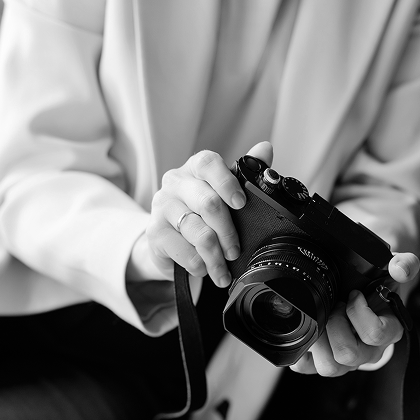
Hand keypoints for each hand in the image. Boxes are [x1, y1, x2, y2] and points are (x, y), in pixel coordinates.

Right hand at [126, 141, 273, 284]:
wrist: (167, 243)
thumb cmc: (200, 214)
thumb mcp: (222, 194)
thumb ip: (244, 172)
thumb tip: (265, 148)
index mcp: (195, 168)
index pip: (208, 163)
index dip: (227, 183)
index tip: (241, 203)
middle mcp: (175, 182)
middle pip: (208, 203)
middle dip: (228, 233)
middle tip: (235, 251)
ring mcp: (162, 206)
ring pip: (198, 232)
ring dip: (215, 257)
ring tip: (223, 271)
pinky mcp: (154, 232)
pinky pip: (184, 252)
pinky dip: (199, 265)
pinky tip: (203, 269)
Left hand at [290, 252, 419, 376]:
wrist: (361, 296)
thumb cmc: (375, 286)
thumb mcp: (392, 271)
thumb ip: (404, 264)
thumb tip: (402, 270)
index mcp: (388, 332)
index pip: (376, 334)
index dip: (359, 312)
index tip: (353, 294)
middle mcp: (368, 351)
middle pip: (348, 354)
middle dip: (335, 325)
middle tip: (334, 306)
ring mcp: (346, 361)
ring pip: (329, 367)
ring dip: (318, 339)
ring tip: (320, 318)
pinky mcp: (324, 363)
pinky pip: (306, 368)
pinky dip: (301, 352)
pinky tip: (306, 331)